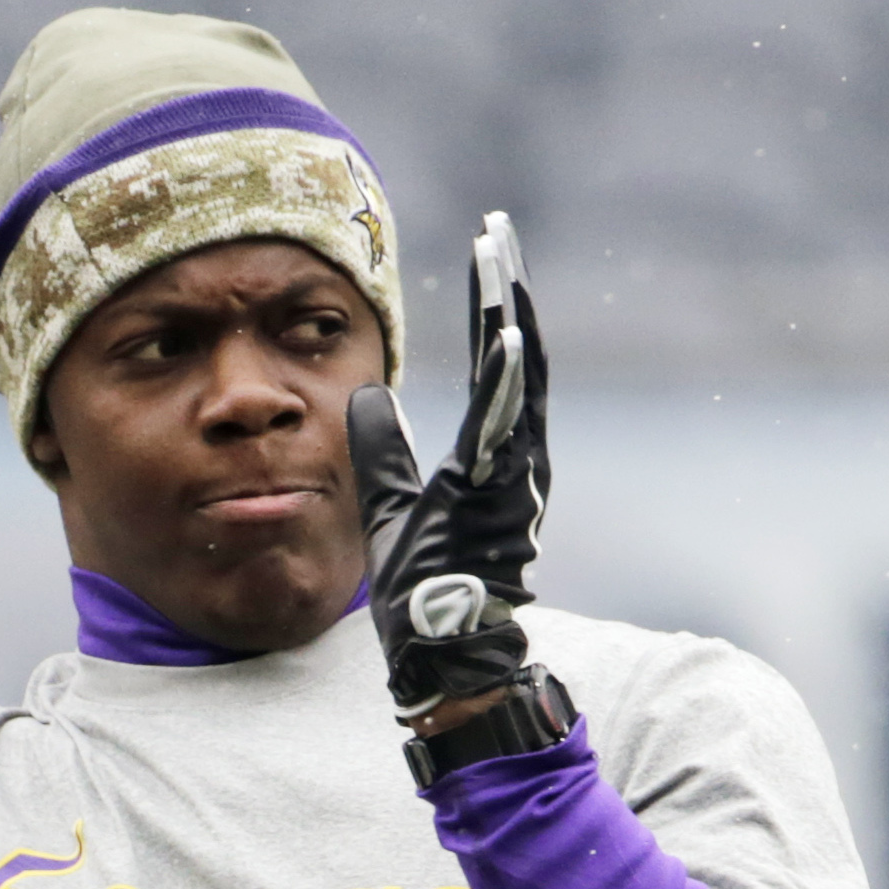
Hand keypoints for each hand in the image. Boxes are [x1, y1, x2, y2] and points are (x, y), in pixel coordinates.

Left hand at [347, 211, 550, 718]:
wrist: (444, 657)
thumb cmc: (425, 590)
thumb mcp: (390, 504)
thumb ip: (383, 449)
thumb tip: (366, 396)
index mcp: (495, 458)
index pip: (497, 369)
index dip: (492, 311)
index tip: (488, 254)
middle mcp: (516, 461)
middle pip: (520, 359)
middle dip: (509, 292)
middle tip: (500, 231)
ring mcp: (513, 479)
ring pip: (521, 384)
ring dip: (509, 320)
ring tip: (501, 262)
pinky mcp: (499, 500)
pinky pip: (507, 430)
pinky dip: (508, 381)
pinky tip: (503, 335)